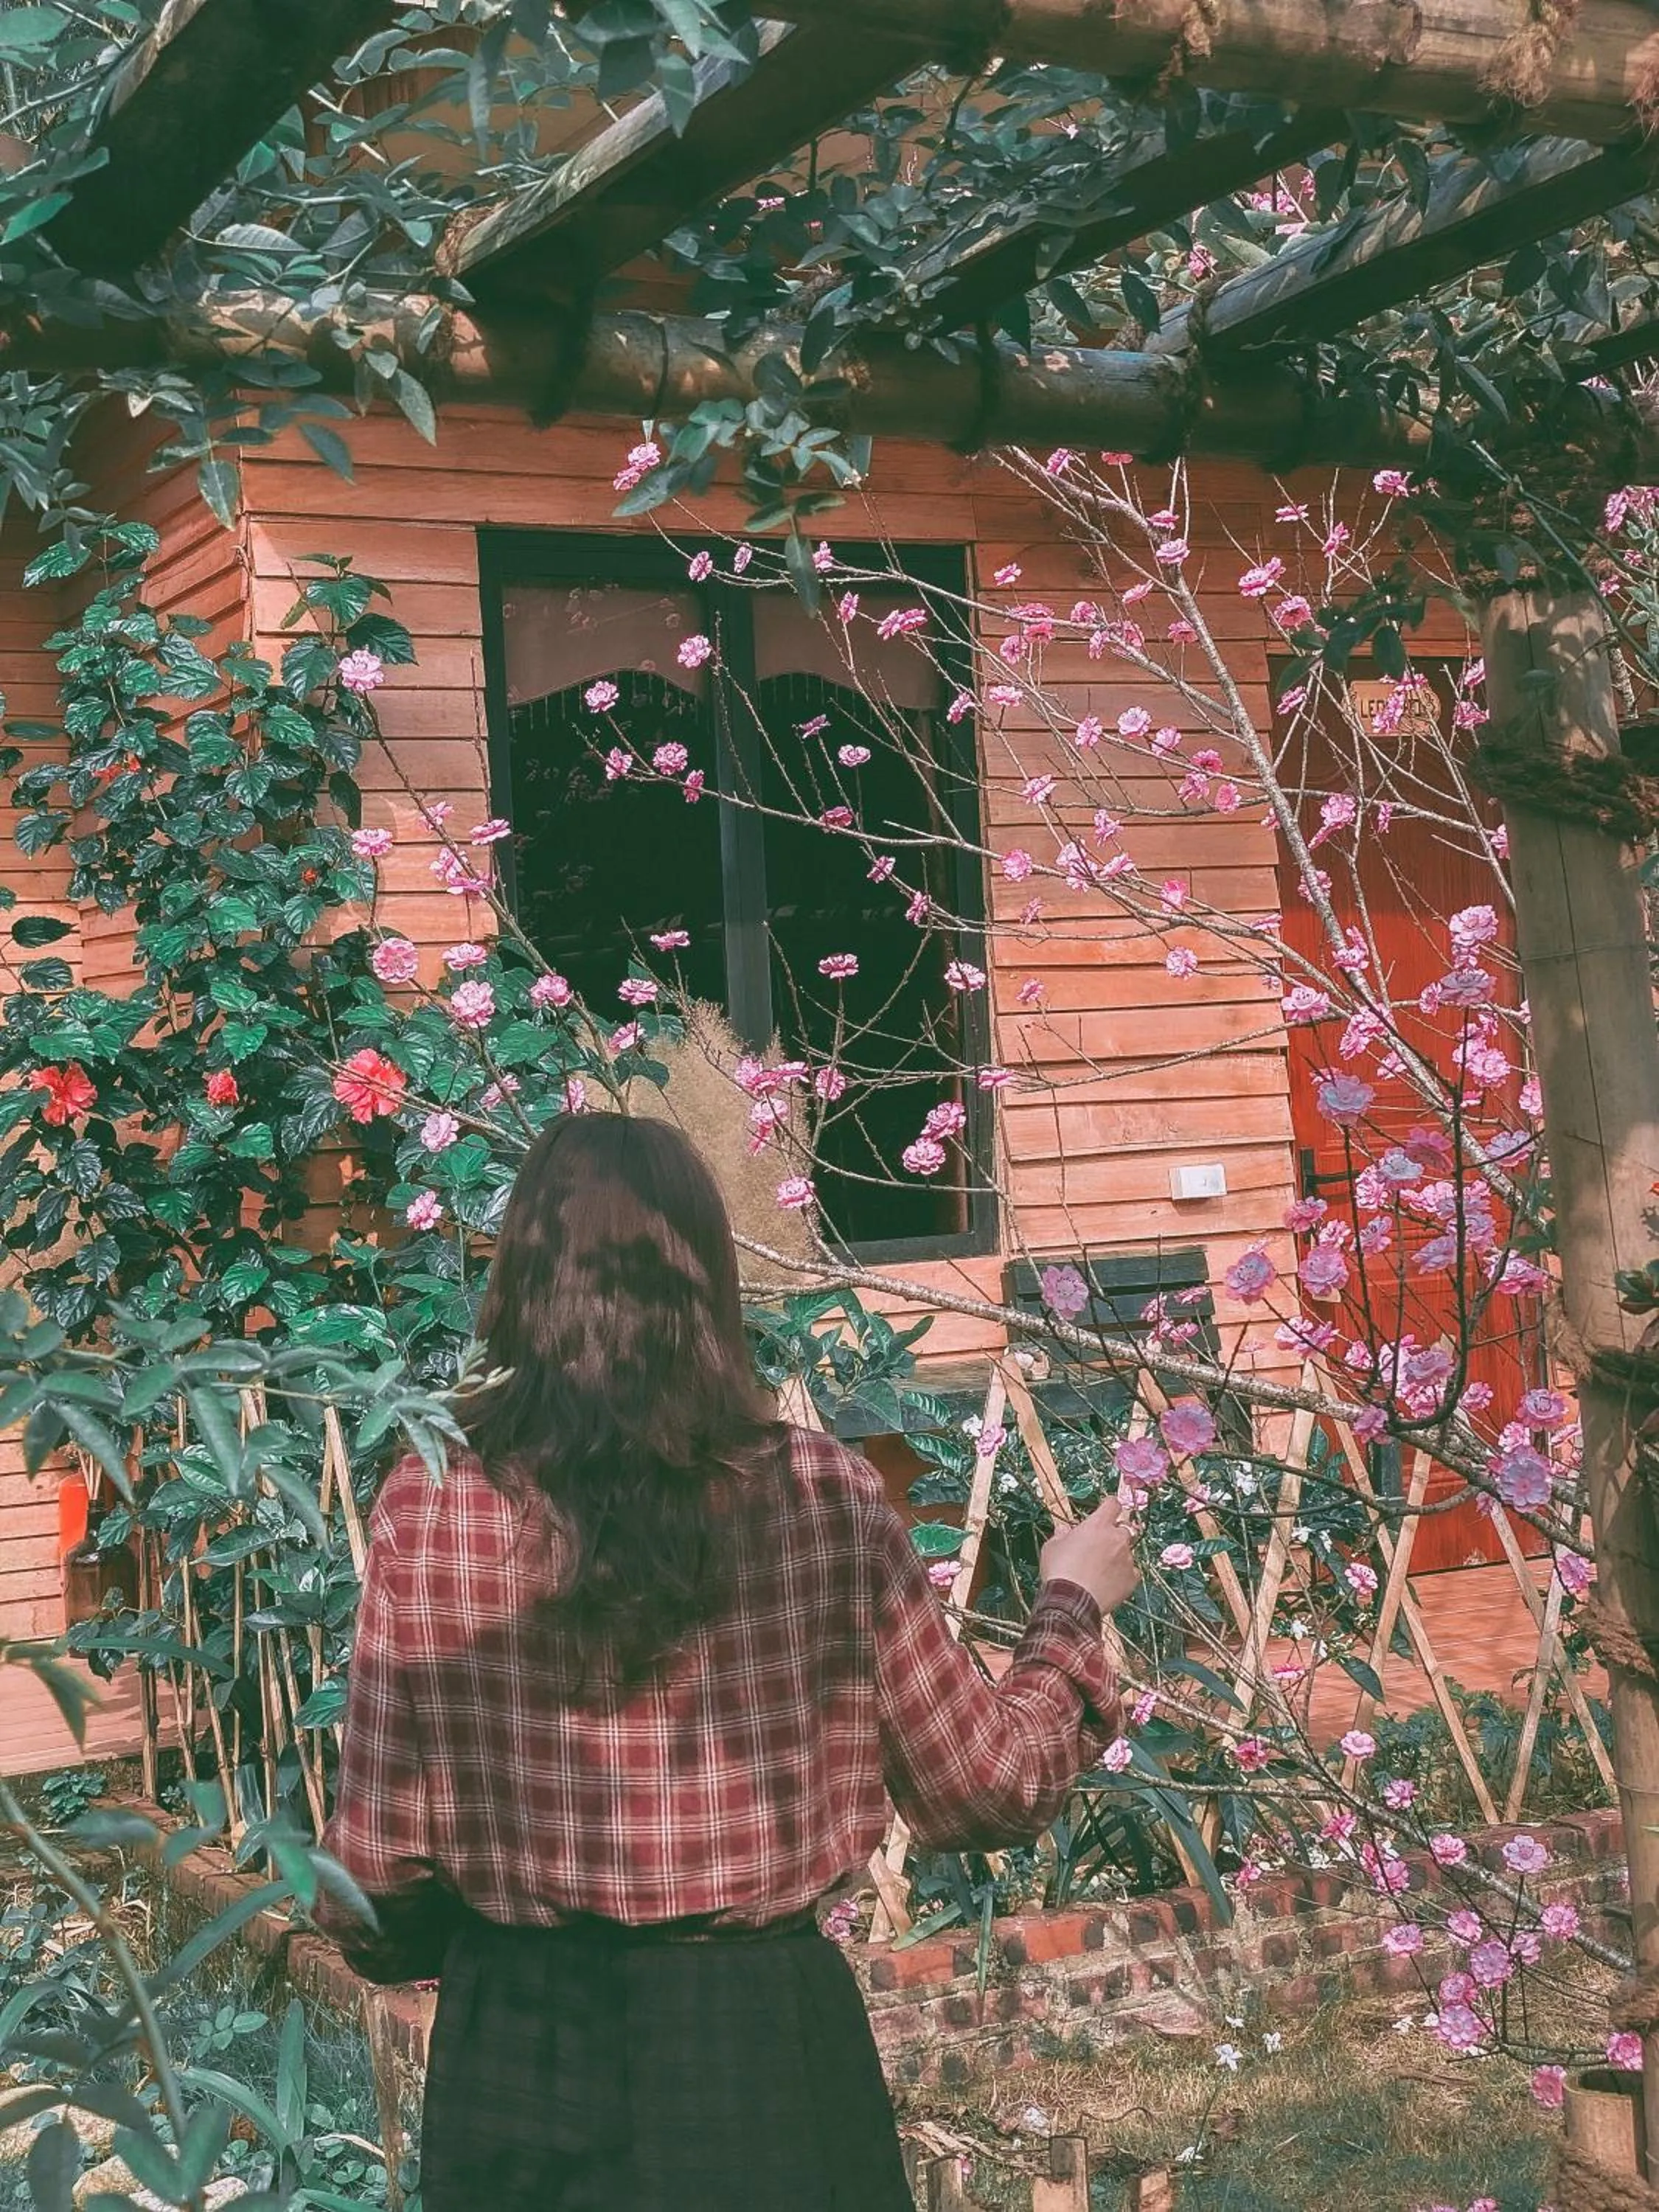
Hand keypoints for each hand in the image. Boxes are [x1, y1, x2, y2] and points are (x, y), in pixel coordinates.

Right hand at [1040, 1496, 1138, 1615]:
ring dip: (1117, 1555)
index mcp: (1098, 1525)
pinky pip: (1131, 1572)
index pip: (1113, 1504)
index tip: (1105, 1511)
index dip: (1109, 1506)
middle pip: (1123, 1528)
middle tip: (1099, 1545)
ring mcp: (1127, 1559)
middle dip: (1114, 1534)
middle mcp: (1117, 1538)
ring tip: (1100, 1569)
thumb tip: (1064, 1530)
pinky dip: (1123, 1574)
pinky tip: (1109, 1582)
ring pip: (1127, 1551)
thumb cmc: (1059, 1571)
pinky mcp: (1131, 1579)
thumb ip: (1061, 1534)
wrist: (1071, 1603)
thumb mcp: (1051, 1547)